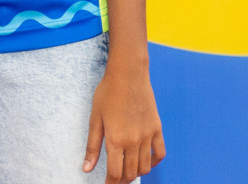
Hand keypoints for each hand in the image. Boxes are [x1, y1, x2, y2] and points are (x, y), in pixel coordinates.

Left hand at [83, 61, 164, 182]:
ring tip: (127, 171)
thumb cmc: (108, 93)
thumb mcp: (95, 119)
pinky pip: (160, 153)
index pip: (115, 174)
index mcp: (116, 140)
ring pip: (145, 167)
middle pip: (130, 173)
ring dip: (135, 173)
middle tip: (114, 178)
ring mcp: (148, 136)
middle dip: (121, 180)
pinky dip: (153, 162)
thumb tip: (87, 169)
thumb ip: (92, 146)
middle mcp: (134, 141)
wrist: (128, 74)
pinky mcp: (157, 128)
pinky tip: (144, 161)